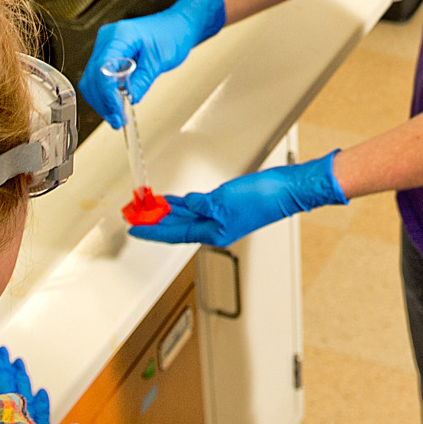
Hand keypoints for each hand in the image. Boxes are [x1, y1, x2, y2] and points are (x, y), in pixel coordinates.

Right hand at [0, 346, 51, 423]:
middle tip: (2, 351)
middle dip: (2, 366)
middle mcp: (7, 415)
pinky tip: (42, 392)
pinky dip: (42, 401)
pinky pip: (43, 412)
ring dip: (21, 376)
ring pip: (24, 392)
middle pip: (4, 384)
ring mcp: (27, 421)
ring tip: (19, 363)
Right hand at [79, 0, 227, 124]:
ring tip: (116, 117)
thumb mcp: (159, 61)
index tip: (116, 110)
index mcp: (118, 36)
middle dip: (102, 102)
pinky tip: (115, 106)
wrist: (177, 27)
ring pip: (91, 81)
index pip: (102, 68)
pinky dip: (105, 95)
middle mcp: (106, 40)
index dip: (106, 93)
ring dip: (102, 101)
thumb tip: (128, 100)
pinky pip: (99, 79)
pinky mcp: (108, 56)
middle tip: (117, 119)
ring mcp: (105, 47)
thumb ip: (142, 81)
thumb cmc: (171, 34)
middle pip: (92, 77)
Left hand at [127, 152, 347, 248]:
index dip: (151, 231)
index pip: (173, 234)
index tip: (134, 229)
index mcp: (213, 233)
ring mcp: (221, 218)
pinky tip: (176, 201)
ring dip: (168, 212)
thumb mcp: (224, 200)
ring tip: (149, 207)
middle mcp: (215, 228)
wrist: (288, 190)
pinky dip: (184, 204)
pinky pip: (198, 207)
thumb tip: (188, 203)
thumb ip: (201, 204)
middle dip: (155, 222)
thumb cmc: (263, 198)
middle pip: (177, 227)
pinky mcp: (227, 206)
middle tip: (135, 215)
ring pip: (186, 217)